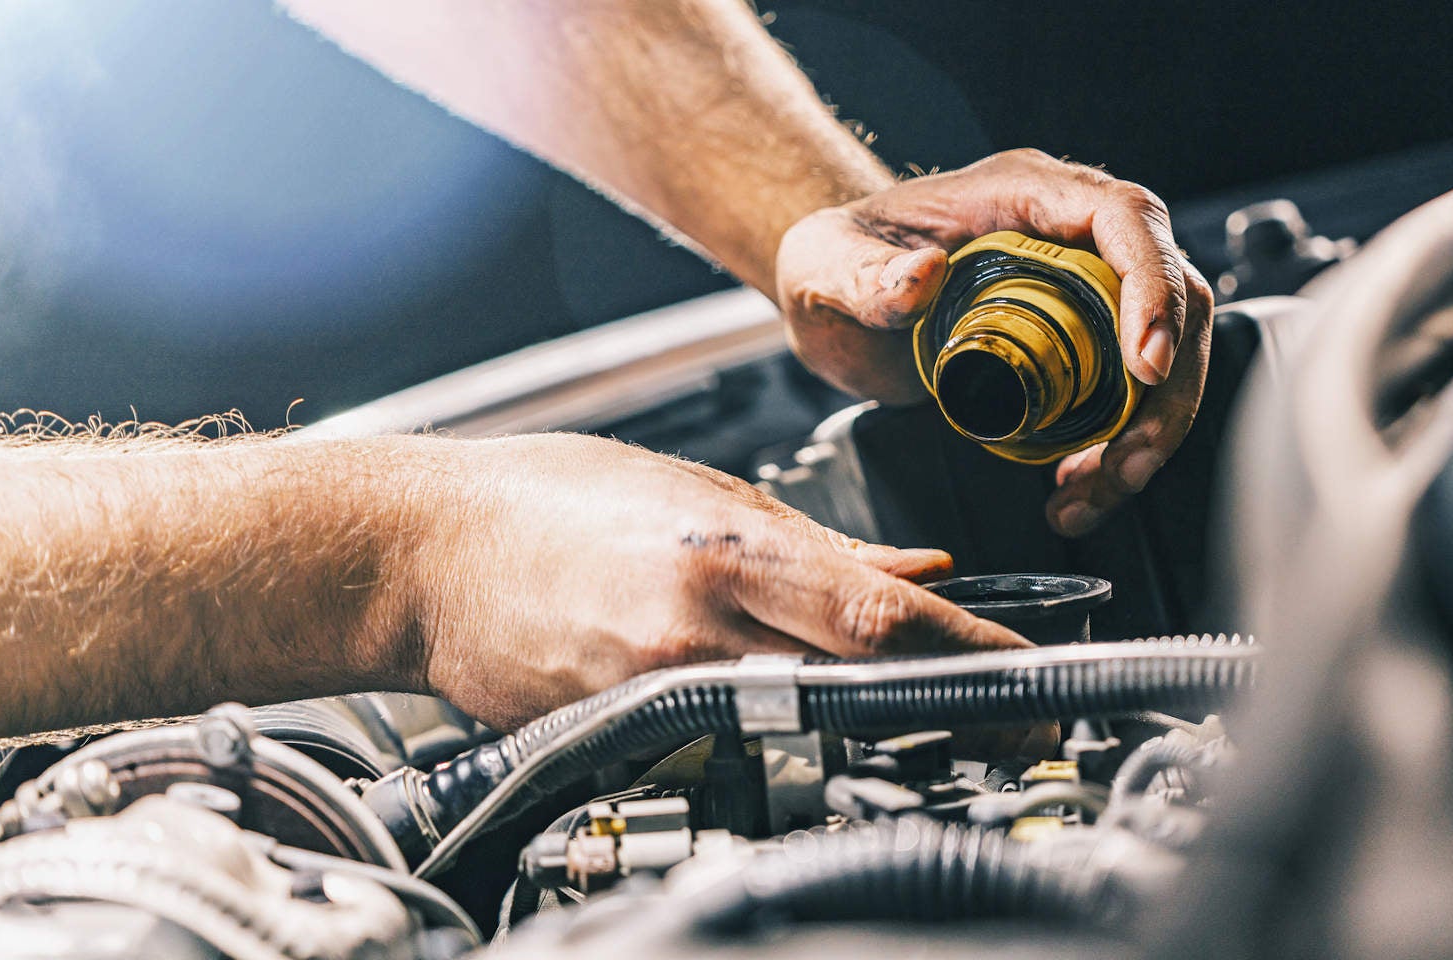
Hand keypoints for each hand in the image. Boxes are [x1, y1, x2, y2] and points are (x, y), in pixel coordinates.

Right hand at [392, 434, 1028, 728]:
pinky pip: (728, 745)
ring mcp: (656, 694)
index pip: (886, 616)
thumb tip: (916, 570)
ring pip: (802, 728)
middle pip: (860, 686)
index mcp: (726, 555)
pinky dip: (783, 740)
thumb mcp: (701, 496)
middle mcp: (696, 632)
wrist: (417, 552)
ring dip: (872, 729)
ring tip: (927, 724)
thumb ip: (819, 546)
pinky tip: (802, 727)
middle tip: (1010, 721)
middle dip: (949, 708)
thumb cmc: (545, 502)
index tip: (1034, 675)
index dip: (976, 654)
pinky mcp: (620, 738)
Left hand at [774, 149, 1213, 537]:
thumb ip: (862, 273)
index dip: (1152, 287)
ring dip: (1151, 430)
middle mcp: (1072, 231)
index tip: (1144, 366)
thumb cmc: (835, 258)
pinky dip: (1119, 445)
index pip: (1124, 218)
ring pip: (1167, 351)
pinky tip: (1077, 487)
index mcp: (1025, 192)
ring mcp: (1084, 285)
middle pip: (1176, 292)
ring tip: (1096, 492)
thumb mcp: (826, 263)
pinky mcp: (1081, 339)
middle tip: (1127, 463)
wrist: (834, 290)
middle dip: (1168, 388)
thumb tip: (920, 275)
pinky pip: (1131, 390)